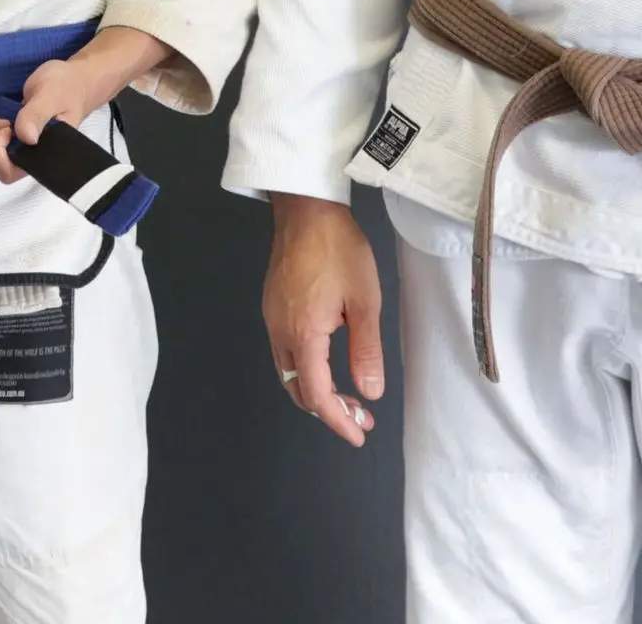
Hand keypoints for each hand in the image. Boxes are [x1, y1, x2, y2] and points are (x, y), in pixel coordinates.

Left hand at [0, 25, 171, 183]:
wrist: (70, 81)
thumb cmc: (65, 89)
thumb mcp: (52, 96)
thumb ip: (38, 115)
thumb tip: (26, 138)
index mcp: (36, 156)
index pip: (5, 172)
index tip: (8, 125)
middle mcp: (19, 160)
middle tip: (0, 121)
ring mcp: (5, 152)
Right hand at [263, 193, 382, 446]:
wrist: (306, 207)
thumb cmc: (338, 249)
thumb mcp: (364, 301)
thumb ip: (366, 351)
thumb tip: (370, 392)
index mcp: (303, 333)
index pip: (316, 395)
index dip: (338, 420)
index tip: (359, 434)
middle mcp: (279, 330)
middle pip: (296, 388)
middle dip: (328, 409)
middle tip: (360, 415)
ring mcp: (271, 316)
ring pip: (288, 370)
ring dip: (315, 389)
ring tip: (347, 393)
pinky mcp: (271, 303)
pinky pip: (284, 350)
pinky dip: (305, 367)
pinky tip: (326, 361)